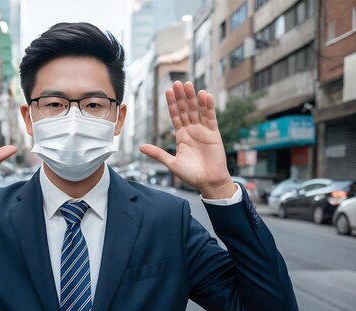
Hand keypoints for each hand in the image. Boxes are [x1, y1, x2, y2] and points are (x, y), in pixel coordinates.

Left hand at [140, 81, 235, 198]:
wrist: (209, 182)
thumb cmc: (191, 175)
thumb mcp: (172, 163)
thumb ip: (158, 153)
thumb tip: (140, 147)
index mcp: (181, 136)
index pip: (175, 116)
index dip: (172, 103)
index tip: (168, 90)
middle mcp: (192, 130)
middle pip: (185, 110)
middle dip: (181, 96)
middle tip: (177, 82)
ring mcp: (203, 131)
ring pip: (197, 110)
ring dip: (193, 98)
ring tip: (189, 84)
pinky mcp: (214, 133)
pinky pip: (210, 117)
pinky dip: (208, 106)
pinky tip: (205, 95)